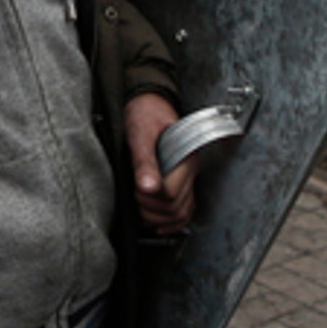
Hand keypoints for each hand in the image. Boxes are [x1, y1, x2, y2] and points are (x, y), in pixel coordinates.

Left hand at [124, 92, 198, 233]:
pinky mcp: (181, 181)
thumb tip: (147, 187)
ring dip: (159, 217)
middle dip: (151, 207)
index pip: (170, 194)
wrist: (149, 104)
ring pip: (182, 213)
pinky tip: (159, 223)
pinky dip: (173, 222)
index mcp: (185, 158)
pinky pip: (185, 209)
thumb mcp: (140, 134)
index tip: (136, 186)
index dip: (149, 195)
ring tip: (143, 205)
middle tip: (136, 194)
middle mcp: (190, 170)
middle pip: (176, 208)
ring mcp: (187, 177)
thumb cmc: (146, 114)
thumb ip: (144, 161)